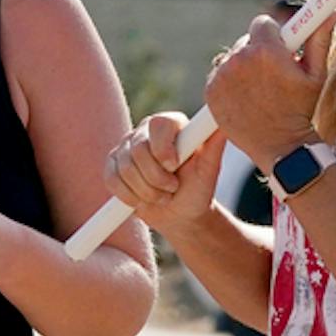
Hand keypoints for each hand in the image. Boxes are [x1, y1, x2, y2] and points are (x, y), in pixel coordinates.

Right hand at [104, 113, 225, 234]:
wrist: (180, 214)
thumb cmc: (197, 190)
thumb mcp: (209, 170)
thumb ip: (214, 145)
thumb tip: (224, 121)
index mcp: (171, 125)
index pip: (158, 125)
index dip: (163, 149)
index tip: (174, 167)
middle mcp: (146, 131)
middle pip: (138, 150)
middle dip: (156, 178)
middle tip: (172, 188)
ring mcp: (126, 147)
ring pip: (125, 168)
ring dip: (146, 191)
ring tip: (162, 196)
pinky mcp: (112, 165)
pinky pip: (112, 180)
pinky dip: (129, 196)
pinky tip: (142, 199)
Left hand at [205, 14, 335, 166]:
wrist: (281, 146)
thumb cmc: (302, 109)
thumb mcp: (317, 74)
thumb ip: (319, 40)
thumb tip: (330, 13)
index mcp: (266, 50)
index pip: (262, 22)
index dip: (273, 34)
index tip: (280, 46)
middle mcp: (239, 59)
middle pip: (246, 41)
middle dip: (258, 51)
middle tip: (272, 72)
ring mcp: (222, 76)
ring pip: (231, 58)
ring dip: (242, 66)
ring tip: (259, 88)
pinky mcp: (210, 91)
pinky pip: (219, 75)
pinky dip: (229, 81)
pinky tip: (245, 96)